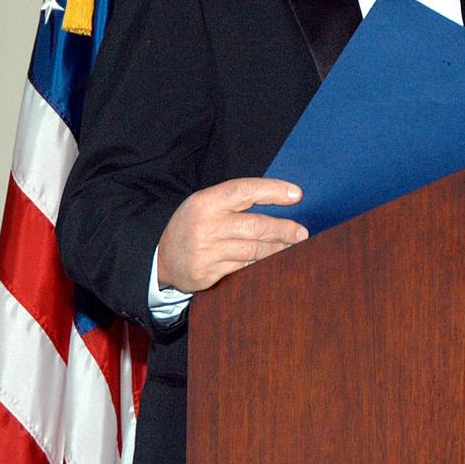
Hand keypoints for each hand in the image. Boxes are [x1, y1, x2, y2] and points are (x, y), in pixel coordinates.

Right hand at [156, 177, 307, 292]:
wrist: (162, 258)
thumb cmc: (194, 225)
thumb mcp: (207, 204)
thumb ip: (236, 201)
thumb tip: (282, 197)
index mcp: (205, 202)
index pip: (243, 190)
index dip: (273, 191)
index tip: (297, 195)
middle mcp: (205, 226)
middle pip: (254, 226)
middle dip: (283, 229)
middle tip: (302, 233)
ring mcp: (205, 252)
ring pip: (252, 250)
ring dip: (278, 249)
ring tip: (294, 247)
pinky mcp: (207, 274)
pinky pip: (243, 267)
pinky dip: (261, 263)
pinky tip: (273, 261)